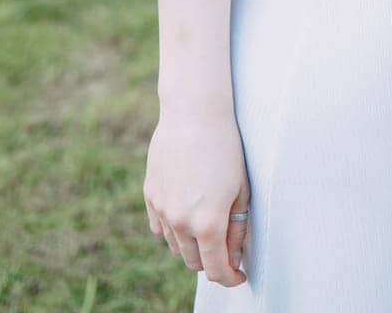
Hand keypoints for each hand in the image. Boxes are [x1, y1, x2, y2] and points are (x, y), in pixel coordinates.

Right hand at [143, 108, 250, 287]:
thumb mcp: (241, 190)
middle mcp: (180, 222)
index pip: (216, 270)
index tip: (238, 275)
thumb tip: (233, 259)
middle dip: (211, 259)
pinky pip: (160, 227)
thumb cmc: (226, 148)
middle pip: (194, 262)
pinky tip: (186, 212)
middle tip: (225, 245)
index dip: (230, 278)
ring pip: (176, 247)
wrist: (194, 113)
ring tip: (207, 221)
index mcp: (207, 224)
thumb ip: (236, 230)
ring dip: (191, 244)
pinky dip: (173, 229)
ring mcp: (161, 210)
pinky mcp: (150, 196)